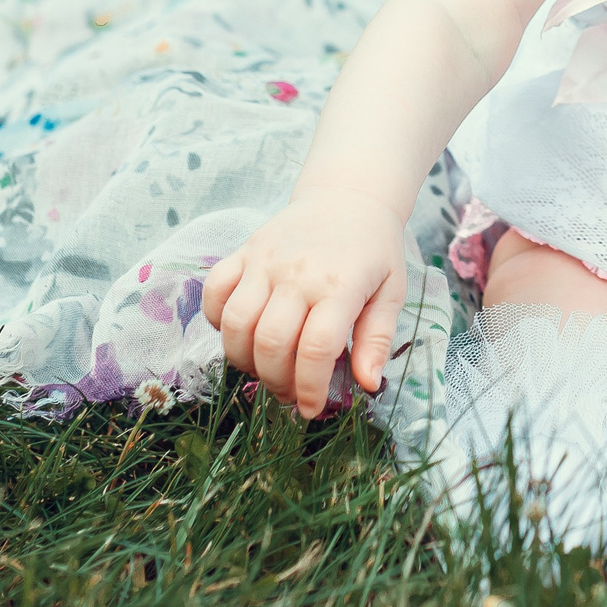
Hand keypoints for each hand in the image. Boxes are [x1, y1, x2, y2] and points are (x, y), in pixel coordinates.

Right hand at [201, 188, 410, 418]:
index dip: (309, 387)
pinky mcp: (243, 252)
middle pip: (269, 342)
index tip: (310, 409)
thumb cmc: (374, 251)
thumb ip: (378, 338)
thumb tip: (368, 384)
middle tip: (288, 393)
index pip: (315, 348)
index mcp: (341, 284)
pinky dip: (216, 321)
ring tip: (264, 370)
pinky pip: (214, 292)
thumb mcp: (392, 291)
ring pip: (234, 323)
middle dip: (275, 380)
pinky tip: (241, 333)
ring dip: (243, 359)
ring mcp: (264, 261)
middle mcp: (297, 273)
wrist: (348, 198)